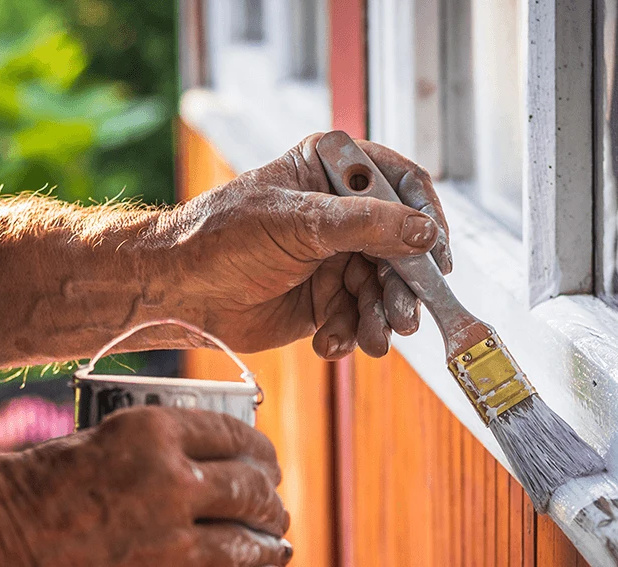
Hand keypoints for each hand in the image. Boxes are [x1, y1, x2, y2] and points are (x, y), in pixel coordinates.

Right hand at [0, 407, 290, 566]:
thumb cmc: (5, 503)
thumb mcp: (76, 449)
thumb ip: (132, 453)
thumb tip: (170, 461)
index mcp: (149, 435)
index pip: (229, 432)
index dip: (258, 448)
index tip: (266, 460)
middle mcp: (172, 484)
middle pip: (248, 487)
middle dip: (269, 496)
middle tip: (273, 503)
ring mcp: (174, 546)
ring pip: (248, 540)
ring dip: (270, 540)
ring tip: (277, 541)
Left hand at [173, 133, 450, 358]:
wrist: (181, 292)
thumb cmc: (223, 238)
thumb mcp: (298, 222)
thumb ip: (365, 225)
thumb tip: (424, 232)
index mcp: (332, 174)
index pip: (401, 186)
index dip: (425, 219)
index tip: (436, 256)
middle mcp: (340, 215)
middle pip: (399, 248)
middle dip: (402, 287)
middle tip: (404, 318)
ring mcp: (334, 259)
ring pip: (381, 290)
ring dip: (379, 319)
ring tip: (371, 340)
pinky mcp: (325, 300)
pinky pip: (356, 318)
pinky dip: (349, 335)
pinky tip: (329, 343)